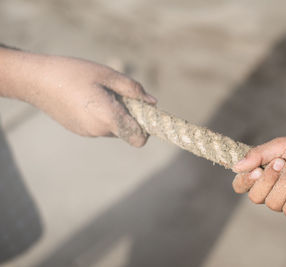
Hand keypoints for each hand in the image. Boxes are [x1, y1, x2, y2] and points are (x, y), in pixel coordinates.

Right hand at [1, 51, 155, 146]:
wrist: (35, 80)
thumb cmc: (73, 73)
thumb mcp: (107, 74)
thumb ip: (133, 89)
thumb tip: (152, 102)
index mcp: (108, 117)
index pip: (138, 137)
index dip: (147, 127)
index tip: (144, 111)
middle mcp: (98, 131)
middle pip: (127, 131)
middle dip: (130, 115)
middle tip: (118, 93)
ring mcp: (88, 133)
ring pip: (114, 128)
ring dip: (116, 115)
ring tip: (100, 93)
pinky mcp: (80, 131)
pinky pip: (100, 127)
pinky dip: (103, 116)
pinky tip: (89, 98)